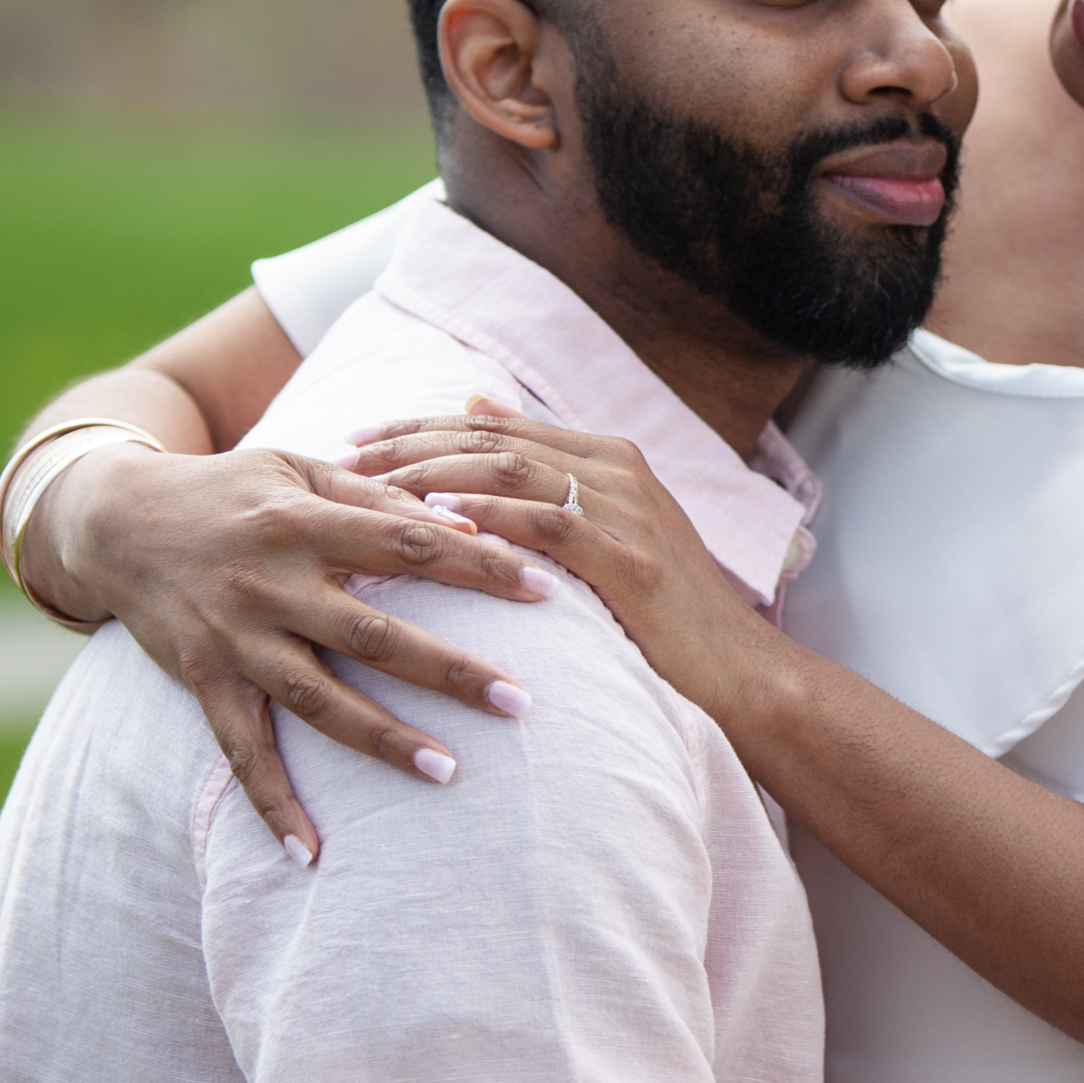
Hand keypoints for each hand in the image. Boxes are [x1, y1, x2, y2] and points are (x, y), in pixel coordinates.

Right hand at [37, 440, 554, 863]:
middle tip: (522, 702)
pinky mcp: (201, 682)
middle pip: (372, 634)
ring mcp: (234, 639)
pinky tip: (309, 855)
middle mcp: (268, 584)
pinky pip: (240, 754)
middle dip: (449, 671)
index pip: (410, 542)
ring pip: (317, 700)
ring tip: (449, 773)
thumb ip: (376, 497)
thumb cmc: (230, 491)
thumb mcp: (297, 470)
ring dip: (382, 741)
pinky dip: (271, 806)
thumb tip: (466, 525)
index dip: (480, 564)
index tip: (548, 590)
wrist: (113, 521)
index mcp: (303, 521)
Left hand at [343, 398, 784, 725]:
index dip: (423, 425)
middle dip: (412, 442)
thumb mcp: (610, 533)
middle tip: (344, 454)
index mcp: (611, 458)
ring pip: (514, 468)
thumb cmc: (664, 613)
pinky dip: (491, 513)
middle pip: (496, 437)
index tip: (359, 435)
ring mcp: (629, 512)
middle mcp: (620, 472)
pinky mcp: (630, 558)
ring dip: (435, 471)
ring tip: (370, 482)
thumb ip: (552, 481)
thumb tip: (479, 411)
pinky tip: (439, 517)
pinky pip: (547, 522)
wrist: (739, 671)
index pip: (499, 424)